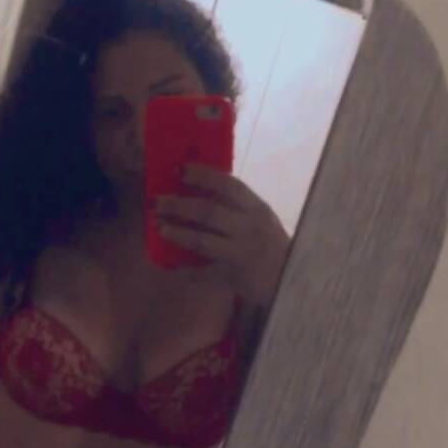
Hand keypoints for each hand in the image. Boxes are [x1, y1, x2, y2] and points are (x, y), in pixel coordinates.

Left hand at [156, 163, 289, 307]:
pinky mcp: (233, 276)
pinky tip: (171, 265)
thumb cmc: (270, 243)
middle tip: (157, 201)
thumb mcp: (260, 218)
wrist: (289, 278)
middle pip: (208, 211)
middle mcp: (249, 228)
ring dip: (178, 232)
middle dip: (179, 204)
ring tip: (160, 227)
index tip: (180, 169)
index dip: (203, 175)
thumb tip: (197, 187)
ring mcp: (241, 253)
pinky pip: (203, 272)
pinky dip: (186, 269)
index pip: (229, 185)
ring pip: (202, 241)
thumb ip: (236, 205)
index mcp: (256, 209)